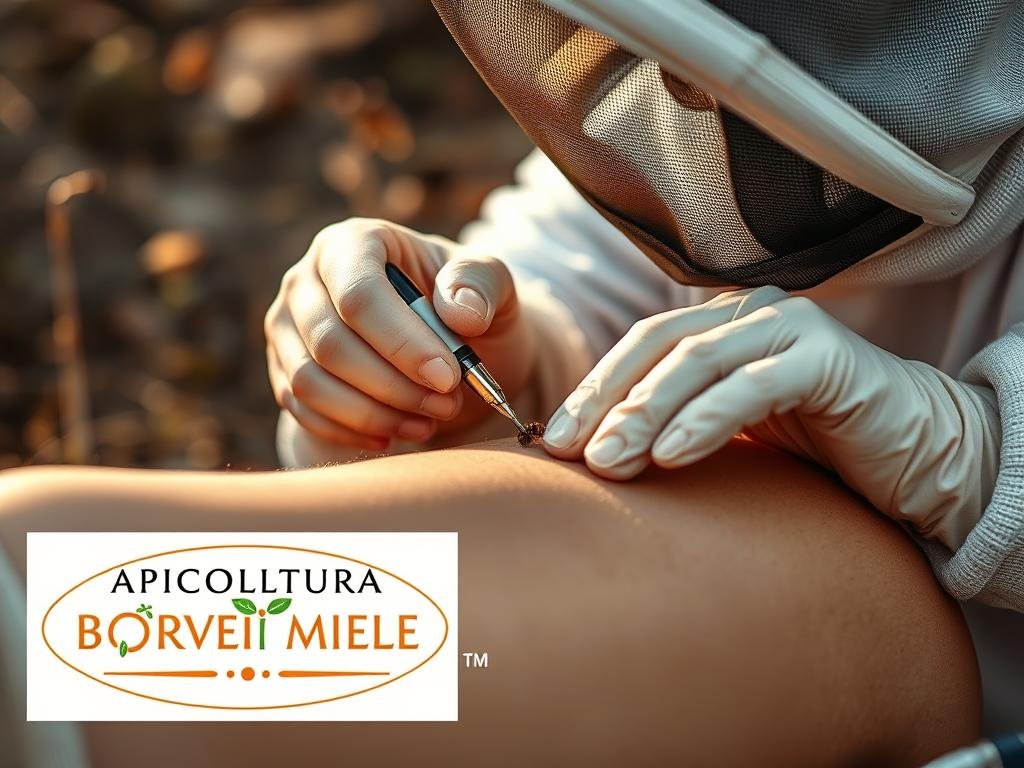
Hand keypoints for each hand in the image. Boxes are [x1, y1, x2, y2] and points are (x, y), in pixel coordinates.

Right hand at [265, 218, 533, 450]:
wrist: (445, 344)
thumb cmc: (465, 307)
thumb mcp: (492, 285)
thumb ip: (483, 283)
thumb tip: (461, 313)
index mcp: (354, 242)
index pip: (360, 295)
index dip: (402, 343)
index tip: (448, 378)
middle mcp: (306, 279)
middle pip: (331, 344)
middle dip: (393, 386)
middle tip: (446, 405)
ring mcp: (288, 327)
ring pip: (309, 382)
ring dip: (372, 414)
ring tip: (426, 423)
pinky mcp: (283, 370)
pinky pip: (303, 409)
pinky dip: (350, 431)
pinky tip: (394, 435)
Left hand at [542, 286, 956, 507]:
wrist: (914, 451)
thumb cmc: (815, 443)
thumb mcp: (730, 430)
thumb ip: (676, 425)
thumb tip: (598, 456)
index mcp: (721, 324)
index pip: (640, 347)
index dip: (594, 389)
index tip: (553, 442)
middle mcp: (750, 313)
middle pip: (659, 346)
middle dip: (608, 400)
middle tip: (571, 453)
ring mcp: (790, 328)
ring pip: (699, 361)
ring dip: (647, 413)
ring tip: (611, 462)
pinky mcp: (827, 358)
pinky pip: (754, 385)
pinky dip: (708, 418)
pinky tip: (673, 456)